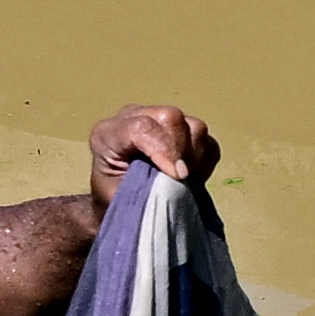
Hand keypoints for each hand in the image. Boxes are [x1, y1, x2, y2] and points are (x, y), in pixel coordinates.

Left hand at [93, 100, 221, 193]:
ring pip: (194, 126)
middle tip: (181, 179)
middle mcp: (134, 118)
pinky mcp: (181, 128)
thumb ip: (143, 185)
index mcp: (108, 133)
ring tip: (183, 179)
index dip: (164, 149)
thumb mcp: (119, 197)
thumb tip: (175, 182)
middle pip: (171, 117)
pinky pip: (206, 139)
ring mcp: (159, 120)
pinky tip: (190, 175)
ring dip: (195, 156)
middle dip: (182, 151)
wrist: (118, 198)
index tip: (178, 176)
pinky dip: (204, 160)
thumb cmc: (115, 198)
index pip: (141, 127)